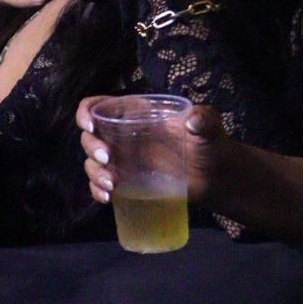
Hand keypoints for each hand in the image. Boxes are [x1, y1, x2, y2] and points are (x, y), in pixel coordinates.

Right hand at [77, 96, 223, 206]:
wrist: (218, 177)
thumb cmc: (210, 145)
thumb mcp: (209, 127)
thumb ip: (205, 119)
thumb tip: (193, 122)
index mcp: (134, 115)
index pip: (99, 106)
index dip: (86, 112)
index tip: (89, 126)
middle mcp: (122, 136)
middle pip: (90, 136)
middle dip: (91, 147)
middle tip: (107, 159)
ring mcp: (123, 161)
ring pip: (92, 162)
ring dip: (94, 173)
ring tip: (111, 185)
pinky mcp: (127, 182)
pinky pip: (101, 184)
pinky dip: (97, 190)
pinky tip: (107, 198)